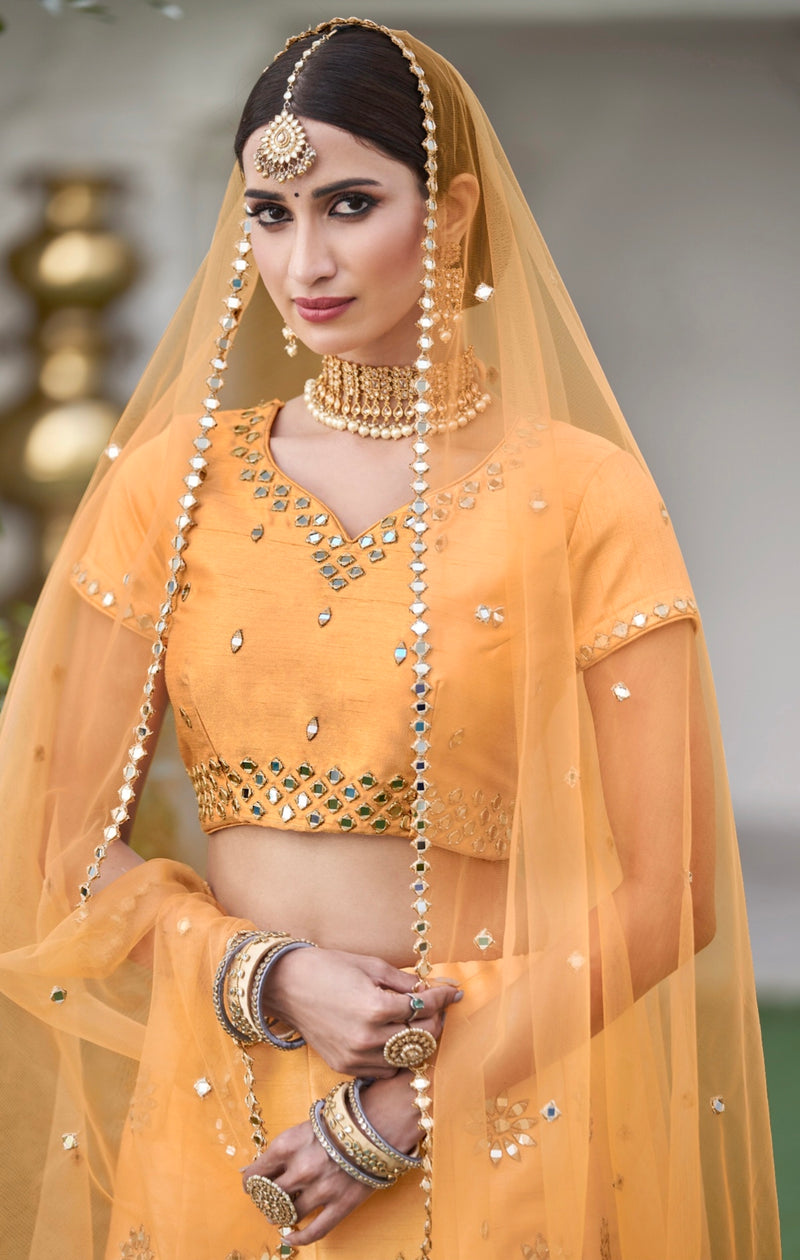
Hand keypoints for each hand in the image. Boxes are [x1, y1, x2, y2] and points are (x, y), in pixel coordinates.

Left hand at [241, 1074, 419, 1245]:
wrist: (379, 1121)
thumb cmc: (341, 1118)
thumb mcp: (306, 1125)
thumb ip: (283, 1149)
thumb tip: (253, 1169)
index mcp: (287, 1145)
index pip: (256, 1173)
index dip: (251, 1182)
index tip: (252, 1184)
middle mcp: (300, 1169)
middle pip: (270, 1195)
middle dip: (266, 1199)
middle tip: (267, 1199)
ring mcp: (320, 1190)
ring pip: (289, 1213)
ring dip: (281, 1216)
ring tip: (280, 1213)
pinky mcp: (340, 1205)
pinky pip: (314, 1231)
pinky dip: (298, 1237)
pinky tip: (290, 1237)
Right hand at [262, 946, 460, 1077]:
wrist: (285, 986)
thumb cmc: (327, 968)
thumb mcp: (370, 965)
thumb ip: (404, 981)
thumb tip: (429, 988)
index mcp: (376, 1008)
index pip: (424, 1008)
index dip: (442, 997)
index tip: (453, 992)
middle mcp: (368, 1038)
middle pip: (421, 1037)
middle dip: (434, 1020)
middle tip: (437, 1007)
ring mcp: (356, 1057)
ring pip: (406, 1058)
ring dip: (416, 1040)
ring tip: (416, 1022)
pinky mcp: (345, 1067)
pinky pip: (383, 1069)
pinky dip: (394, 1057)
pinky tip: (393, 1038)